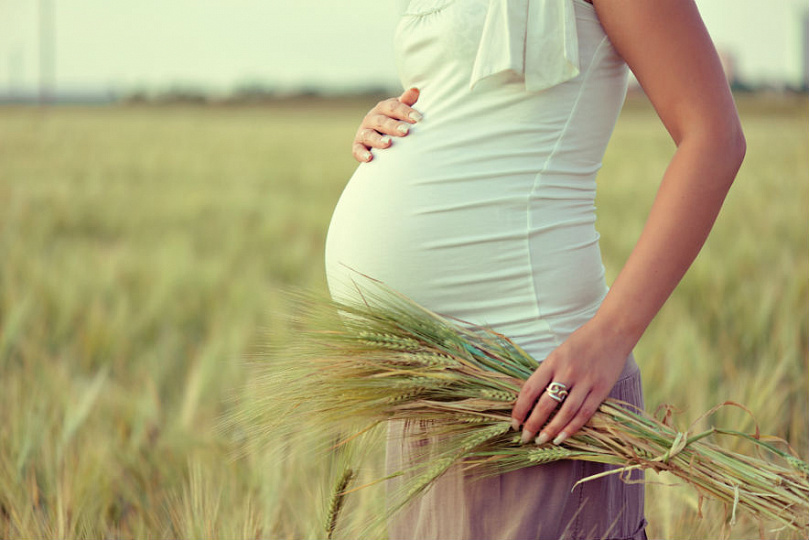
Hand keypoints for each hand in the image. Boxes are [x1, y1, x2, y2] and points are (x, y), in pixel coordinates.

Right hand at [352, 87, 421, 162]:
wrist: (380, 134)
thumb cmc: (395, 120)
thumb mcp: (400, 111)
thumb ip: (407, 102)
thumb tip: (416, 90)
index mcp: (383, 108)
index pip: (393, 107)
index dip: (405, 112)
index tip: (418, 118)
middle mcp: (372, 118)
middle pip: (382, 121)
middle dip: (393, 126)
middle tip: (405, 131)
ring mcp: (364, 132)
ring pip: (369, 135)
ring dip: (378, 139)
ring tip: (388, 143)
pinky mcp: (358, 145)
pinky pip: (357, 150)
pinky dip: (362, 154)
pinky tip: (370, 158)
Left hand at [510, 316, 632, 445]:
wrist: (612, 332)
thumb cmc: (581, 343)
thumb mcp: (557, 353)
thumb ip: (546, 374)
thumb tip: (531, 401)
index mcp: (552, 362)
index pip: (530, 390)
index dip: (520, 409)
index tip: (514, 423)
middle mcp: (567, 372)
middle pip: (545, 405)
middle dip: (533, 424)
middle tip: (525, 438)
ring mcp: (586, 382)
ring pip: (565, 413)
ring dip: (552, 430)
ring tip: (541, 441)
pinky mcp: (601, 390)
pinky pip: (584, 413)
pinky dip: (572, 428)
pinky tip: (561, 438)